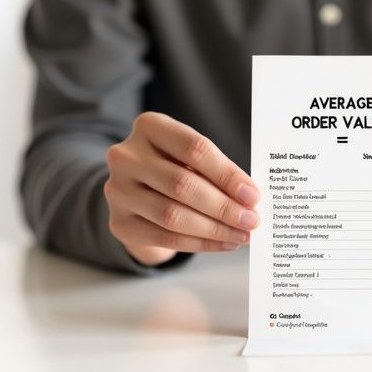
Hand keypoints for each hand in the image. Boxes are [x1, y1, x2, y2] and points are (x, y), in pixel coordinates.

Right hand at [104, 112, 259, 264]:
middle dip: (223, 206)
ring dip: (214, 229)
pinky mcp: (119, 223)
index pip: (194, 149)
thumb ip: (215, 170)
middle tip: (251, 220)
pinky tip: (222, 244)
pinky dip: (199, 243)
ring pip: (172, 215)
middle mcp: (126, 156)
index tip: (252, 195)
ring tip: (241, 235)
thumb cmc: (173, 167)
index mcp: (149, 127)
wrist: (137, 192)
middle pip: (182, 184)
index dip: (226, 174)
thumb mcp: (190, 157)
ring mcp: (118, 190)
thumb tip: (249, 198)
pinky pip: (164, 238)